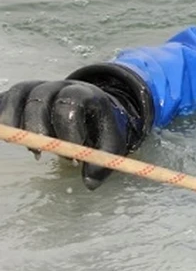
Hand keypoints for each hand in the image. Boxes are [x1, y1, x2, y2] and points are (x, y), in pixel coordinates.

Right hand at [0, 79, 142, 189]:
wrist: (87, 106)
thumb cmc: (96, 127)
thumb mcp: (110, 142)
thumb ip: (104, 160)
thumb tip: (89, 183)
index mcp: (85, 94)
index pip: (71, 103)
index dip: (68, 128)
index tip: (72, 151)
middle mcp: (59, 87)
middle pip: (40, 99)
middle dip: (39, 129)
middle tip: (44, 153)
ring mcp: (37, 88)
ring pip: (18, 96)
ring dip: (17, 125)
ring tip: (31, 149)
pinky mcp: (19, 94)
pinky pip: (4, 100)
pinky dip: (3, 119)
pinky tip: (12, 139)